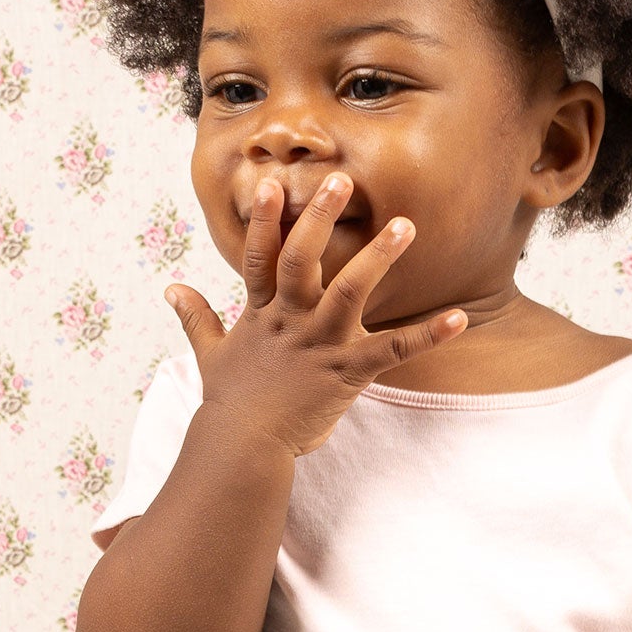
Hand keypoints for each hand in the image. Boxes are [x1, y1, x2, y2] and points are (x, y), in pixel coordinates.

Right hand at [164, 172, 466, 457]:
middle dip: (320, 218)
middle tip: (342, 182)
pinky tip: (459, 318)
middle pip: (303, 260)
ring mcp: (319, 345)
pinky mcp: (347, 373)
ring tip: (405, 227)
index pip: (261, 258)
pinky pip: (394, 350)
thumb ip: (196, 318)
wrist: (242, 449)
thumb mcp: (210, 356)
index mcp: (262, 314)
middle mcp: (290, 321)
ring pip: (350, 292)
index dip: (266, 220)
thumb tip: (172, 288)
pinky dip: (428, 335)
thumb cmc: (230, 404)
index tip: (273, 182)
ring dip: (378, 258)